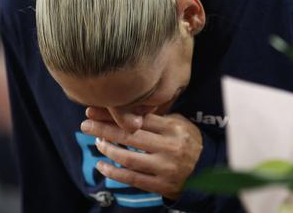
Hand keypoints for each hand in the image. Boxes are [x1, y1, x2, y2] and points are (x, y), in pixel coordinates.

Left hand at [80, 107, 202, 199]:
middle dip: (104, 128)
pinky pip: (131, 178)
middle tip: (85, 124)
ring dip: (108, 149)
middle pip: (130, 135)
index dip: (116, 113)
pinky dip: (113, 171)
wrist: (208, 170)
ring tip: (96, 141)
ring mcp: (164, 167)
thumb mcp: (181, 124)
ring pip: (128, 157)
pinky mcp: (160, 184)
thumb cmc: (190, 142)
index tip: (96, 109)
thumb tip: (129, 110)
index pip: (139, 117)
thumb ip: (159, 118)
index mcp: (174, 128)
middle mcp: (169, 147)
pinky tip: (101, 165)